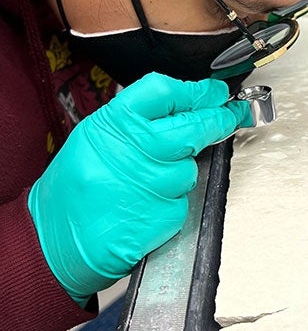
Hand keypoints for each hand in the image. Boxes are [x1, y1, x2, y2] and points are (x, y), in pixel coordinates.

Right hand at [28, 73, 251, 305]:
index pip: (165, 92)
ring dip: (182, 171)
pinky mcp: (161, 216)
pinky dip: (172, 201)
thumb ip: (138, 119)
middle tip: (229, 116)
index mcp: (113, 124)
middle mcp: (132, 152)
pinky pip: (183, 200)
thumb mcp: (95, 136)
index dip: (196, 91)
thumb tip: (186, 105)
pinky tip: (148, 204)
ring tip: (150, 180)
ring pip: (190, 168)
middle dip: (217, 120)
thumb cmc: (76, 186)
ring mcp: (149, 185)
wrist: (56, 239)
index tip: (214, 91)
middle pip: (191, 127)